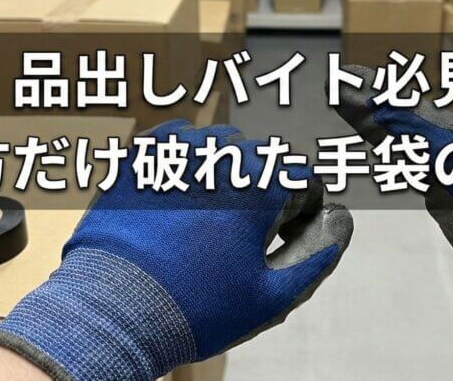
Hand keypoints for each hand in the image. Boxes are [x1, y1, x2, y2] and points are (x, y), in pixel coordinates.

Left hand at [0, 121, 352, 380]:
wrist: (112, 313)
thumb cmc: (192, 308)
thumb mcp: (269, 297)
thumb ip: (315, 257)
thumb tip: (341, 226)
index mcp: (259, 184)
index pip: (300, 177)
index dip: (299, 208)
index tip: (282, 233)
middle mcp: (220, 154)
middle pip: (260, 158)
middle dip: (260, 189)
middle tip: (238, 235)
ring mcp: (175, 149)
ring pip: (219, 143)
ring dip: (223, 170)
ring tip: (204, 216)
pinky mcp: (138, 154)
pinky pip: (175, 139)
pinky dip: (184, 159)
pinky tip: (175, 197)